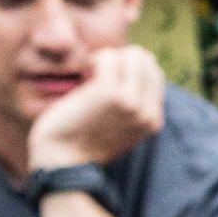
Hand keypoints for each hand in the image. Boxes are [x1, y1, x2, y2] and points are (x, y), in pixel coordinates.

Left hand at [25, 45, 168, 174]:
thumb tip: (131, 70)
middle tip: (97, 77)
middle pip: (146, 60)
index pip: (154, 74)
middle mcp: (148, 112)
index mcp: (153, 121)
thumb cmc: (81, 142)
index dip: (129, 68)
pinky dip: (95, 60)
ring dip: (108, 59)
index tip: (107, 82)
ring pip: (132, 55)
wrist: (63, 161)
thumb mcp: (118, 128)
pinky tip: (83, 77)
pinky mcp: (111, 94)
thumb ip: (131, 107)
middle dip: (120, 60)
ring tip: (91, 76)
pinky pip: (109, 58)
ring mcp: (132, 103)